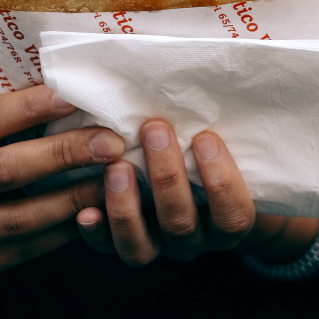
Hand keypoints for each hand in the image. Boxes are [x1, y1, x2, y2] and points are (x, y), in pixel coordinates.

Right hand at [0, 63, 124, 278]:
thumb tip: (55, 71)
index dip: (31, 109)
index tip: (74, 98)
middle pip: (5, 170)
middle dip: (64, 154)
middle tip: (112, 142)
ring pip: (21, 218)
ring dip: (75, 196)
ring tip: (114, 177)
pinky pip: (26, 248)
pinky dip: (65, 228)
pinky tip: (95, 207)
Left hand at [77, 118, 259, 265]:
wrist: (191, 188)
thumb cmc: (208, 150)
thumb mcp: (224, 142)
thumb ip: (219, 119)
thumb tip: (224, 67)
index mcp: (226, 218)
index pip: (233, 215)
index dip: (222, 182)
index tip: (205, 138)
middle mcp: (193, 239)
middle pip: (182, 223)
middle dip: (166, 177)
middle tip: (153, 130)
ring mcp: (157, 246)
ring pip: (143, 247)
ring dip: (127, 207)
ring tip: (116, 167)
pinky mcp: (121, 245)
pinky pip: (107, 250)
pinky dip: (97, 232)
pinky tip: (86, 211)